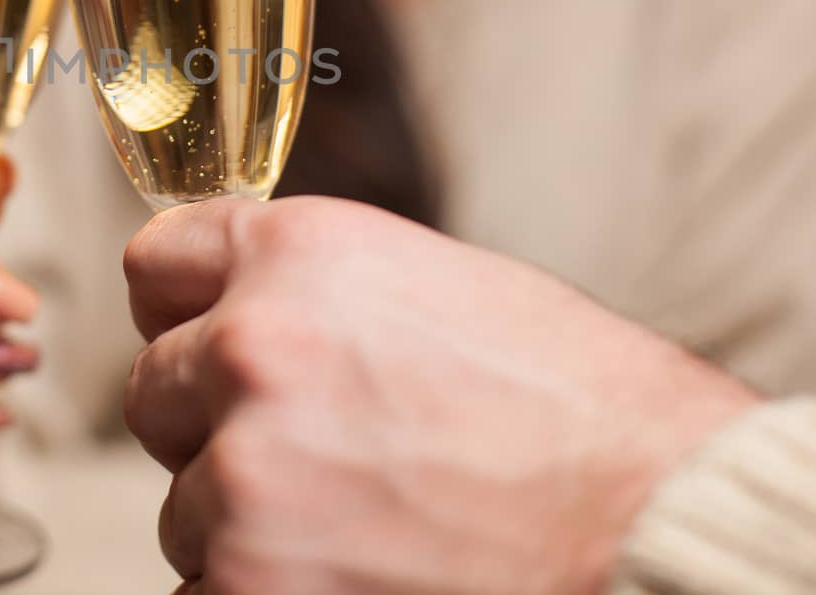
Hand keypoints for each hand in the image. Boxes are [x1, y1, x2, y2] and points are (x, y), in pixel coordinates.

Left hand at [123, 197, 757, 594]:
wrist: (661, 522)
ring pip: (185, 508)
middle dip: (216, 425)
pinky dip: (262, 593)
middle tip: (320, 456)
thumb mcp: (434, 289)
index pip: (155, 266)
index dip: (185, 310)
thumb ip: (313, 292)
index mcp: (297, 255)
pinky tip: (358, 577)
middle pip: (154, 391)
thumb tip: (230, 311)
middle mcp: (253, 351)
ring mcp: (245, 479)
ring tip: (375, 526)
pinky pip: (205, 591)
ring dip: (249, 524)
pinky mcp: (248, 588)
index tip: (204, 338)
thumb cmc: (577, 411)